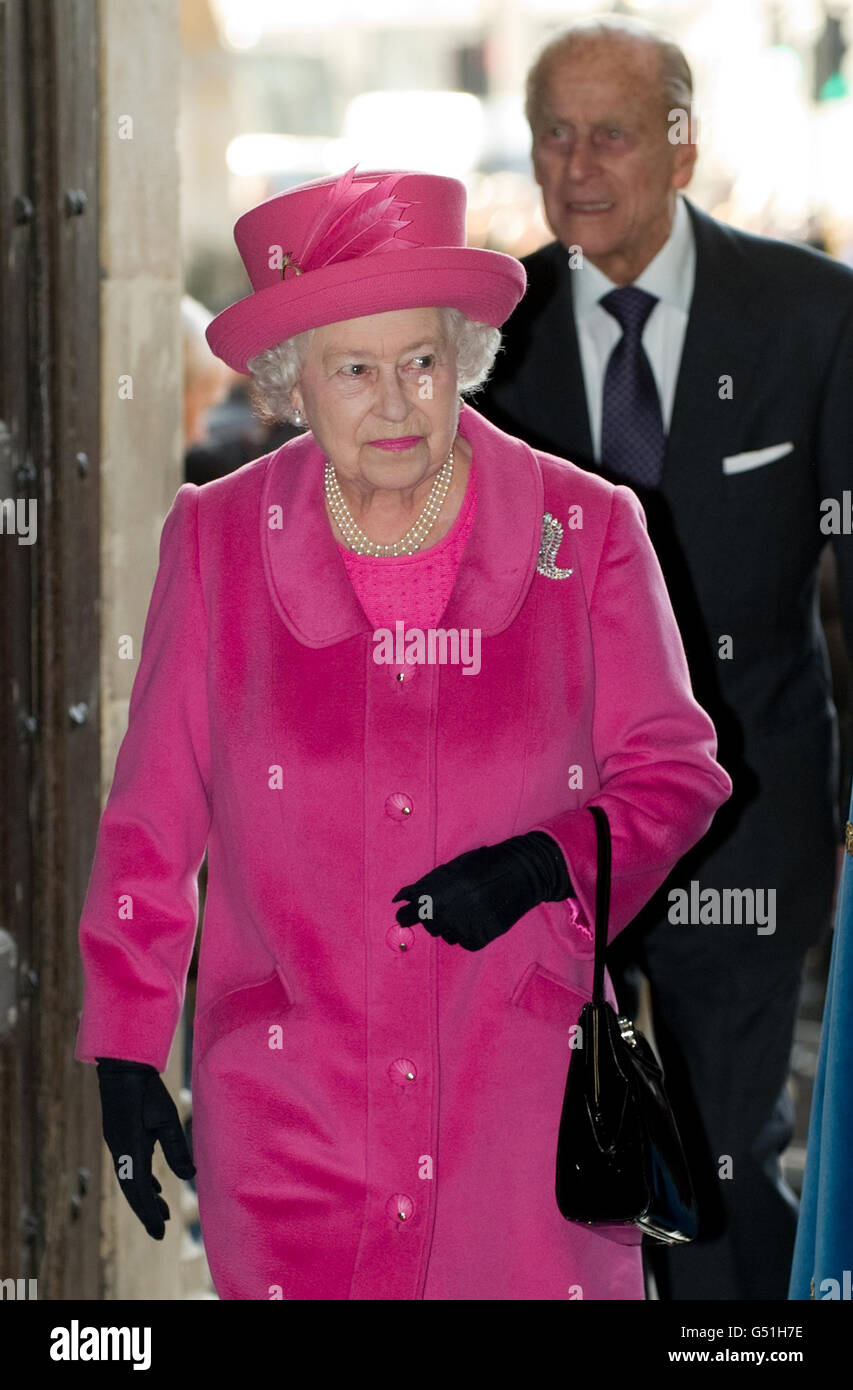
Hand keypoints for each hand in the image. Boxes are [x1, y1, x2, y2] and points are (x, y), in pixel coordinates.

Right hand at [95, 1057, 195, 1239]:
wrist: (123, 1068)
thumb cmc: (147, 1090)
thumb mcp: (166, 1118)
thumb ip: (176, 1148)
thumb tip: (190, 1176)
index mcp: (130, 1148)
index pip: (138, 1190)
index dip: (149, 1212)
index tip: (160, 1231)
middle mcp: (120, 1151)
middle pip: (132, 1190)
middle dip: (146, 1210)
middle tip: (160, 1229)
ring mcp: (118, 1145)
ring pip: (131, 1179)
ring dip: (146, 1196)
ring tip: (163, 1210)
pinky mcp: (120, 1138)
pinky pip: (131, 1167)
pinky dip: (143, 1180)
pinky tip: (155, 1187)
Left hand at [392, 830, 570, 951]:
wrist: (518, 874)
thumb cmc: (480, 866)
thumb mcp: (447, 870)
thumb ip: (422, 887)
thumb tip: (398, 900)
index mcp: (429, 897)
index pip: (405, 917)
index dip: (406, 915)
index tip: (407, 915)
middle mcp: (440, 916)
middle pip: (428, 926)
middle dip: (437, 915)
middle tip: (456, 901)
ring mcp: (458, 930)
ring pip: (447, 935)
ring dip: (454, 924)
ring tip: (472, 906)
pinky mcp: (476, 940)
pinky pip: (464, 942)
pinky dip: (470, 932)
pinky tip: (481, 916)